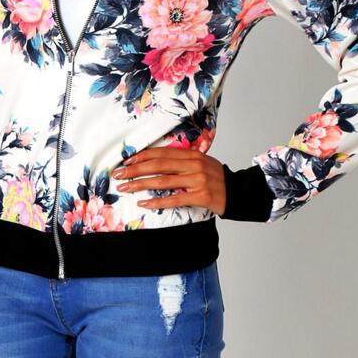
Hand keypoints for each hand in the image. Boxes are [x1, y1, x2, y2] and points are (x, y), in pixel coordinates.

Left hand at [112, 138, 226, 214]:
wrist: (238, 192)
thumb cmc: (215, 177)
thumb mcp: (201, 162)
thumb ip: (182, 159)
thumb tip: (156, 159)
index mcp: (192, 154)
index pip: (161, 153)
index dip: (142, 156)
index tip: (126, 160)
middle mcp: (194, 165)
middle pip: (158, 165)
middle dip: (135, 169)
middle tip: (118, 174)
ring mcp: (197, 180)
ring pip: (163, 181)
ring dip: (141, 184)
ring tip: (126, 188)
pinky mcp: (201, 196)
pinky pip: (174, 199)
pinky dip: (157, 202)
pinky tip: (144, 204)